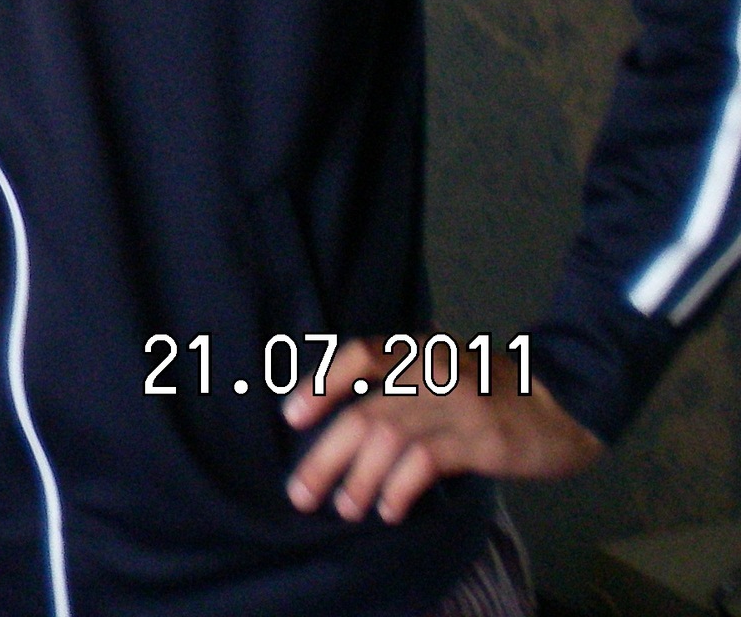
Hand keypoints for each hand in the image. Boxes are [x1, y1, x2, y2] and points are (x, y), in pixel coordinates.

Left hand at [282, 337, 603, 523]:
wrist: (566, 402)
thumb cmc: (495, 390)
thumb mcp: (446, 368)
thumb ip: (403, 381)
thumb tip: (346, 419)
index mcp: (418, 350)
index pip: (358, 356)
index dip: (321, 384)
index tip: (292, 417)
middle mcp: (431, 371)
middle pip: (363, 412)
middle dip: (325, 455)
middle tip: (301, 492)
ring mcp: (455, 404)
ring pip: (388, 440)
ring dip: (358, 479)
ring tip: (345, 507)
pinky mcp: (480, 439)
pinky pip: (425, 462)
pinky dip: (399, 488)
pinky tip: (389, 508)